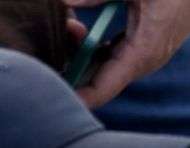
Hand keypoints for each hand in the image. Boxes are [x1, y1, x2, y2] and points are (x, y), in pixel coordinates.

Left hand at [64, 0, 189, 106]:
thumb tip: (63, 2)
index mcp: (142, 54)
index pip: (100, 91)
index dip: (73, 96)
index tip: (47, 92)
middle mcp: (139, 63)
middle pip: (94, 82)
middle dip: (70, 66)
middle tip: (60, 30)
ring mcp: (138, 58)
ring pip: (97, 69)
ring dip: (78, 52)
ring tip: (68, 23)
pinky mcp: (136, 49)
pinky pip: (105, 58)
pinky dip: (88, 46)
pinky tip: (77, 26)